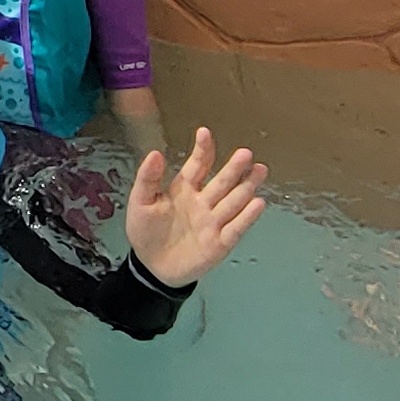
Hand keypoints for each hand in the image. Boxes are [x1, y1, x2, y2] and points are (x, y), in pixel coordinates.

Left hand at [128, 128, 270, 288]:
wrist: (151, 267)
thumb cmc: (146, 232)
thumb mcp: (140, 202)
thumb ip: (148, 179)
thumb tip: (155, 153)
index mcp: (184, 189)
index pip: (198, 166)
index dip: (202, 150)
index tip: (204, 132)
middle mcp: (204, 202)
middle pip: (222, 182)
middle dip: (233, 168)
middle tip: (245, 153)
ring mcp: (213, 222)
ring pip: (233, 201)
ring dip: (247, 187)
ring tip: (259, 170)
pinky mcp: (220, 243)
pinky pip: (235, 228)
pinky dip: (247, 217)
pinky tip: (258, 203)